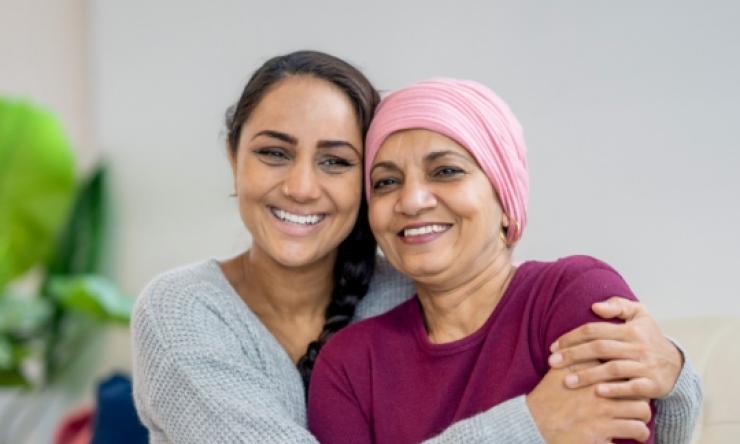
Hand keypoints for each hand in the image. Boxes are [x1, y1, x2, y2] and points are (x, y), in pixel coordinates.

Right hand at [527, 363, 651, 442]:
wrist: (534, 424)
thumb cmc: (548, 398)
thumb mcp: (559, 370)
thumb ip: (577, 355)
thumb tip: (593, 344)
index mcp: (590, 372)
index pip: (623, 367)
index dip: (631, 372)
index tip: (631, 379)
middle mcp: (598, 391)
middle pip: (637, 387)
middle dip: (642, 394)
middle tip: (639, 399)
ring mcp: (602, 413)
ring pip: (642, 411)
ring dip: (642, 416)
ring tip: (638, 419)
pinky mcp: (603, 434)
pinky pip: (635, 431)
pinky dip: (639, 433)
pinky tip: (634, 435)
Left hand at [548, 296, 682, 398]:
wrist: (676, 365)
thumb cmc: (649, 337)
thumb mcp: (640, 315)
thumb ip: (618, 306)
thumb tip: (594, 306)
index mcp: (631, 329)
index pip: (595, 330)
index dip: (572, 337)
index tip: (554, 347)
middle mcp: (638, 346)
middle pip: (600, 349)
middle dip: (573, 355)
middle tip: (552, 363)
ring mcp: (646, 366)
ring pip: (613, 369)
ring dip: (588, 375)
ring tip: (567, 381)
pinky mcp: (653, 385)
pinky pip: (632, 387)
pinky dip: (615, 390)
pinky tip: (597, 392)